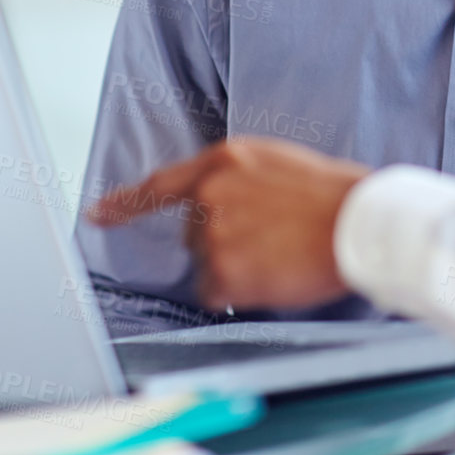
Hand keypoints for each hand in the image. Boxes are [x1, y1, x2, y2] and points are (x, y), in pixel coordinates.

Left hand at [87, 137, 370, 310]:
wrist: (358, 223)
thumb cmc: (333, 195)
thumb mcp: (280, 164)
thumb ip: (240, 179)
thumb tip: (223, 205)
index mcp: (225, 161)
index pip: (161, 184)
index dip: (125, 203)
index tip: (96, 215)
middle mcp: (210, 195)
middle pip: (193, 233)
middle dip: (223, 241)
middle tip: (271, 238)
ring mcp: (213, 234)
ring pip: (206, 265)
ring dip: (235, 267)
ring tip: (279, 255)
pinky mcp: (222, 271)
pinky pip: (215, 292)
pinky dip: (239, 292)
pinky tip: (272, 276)